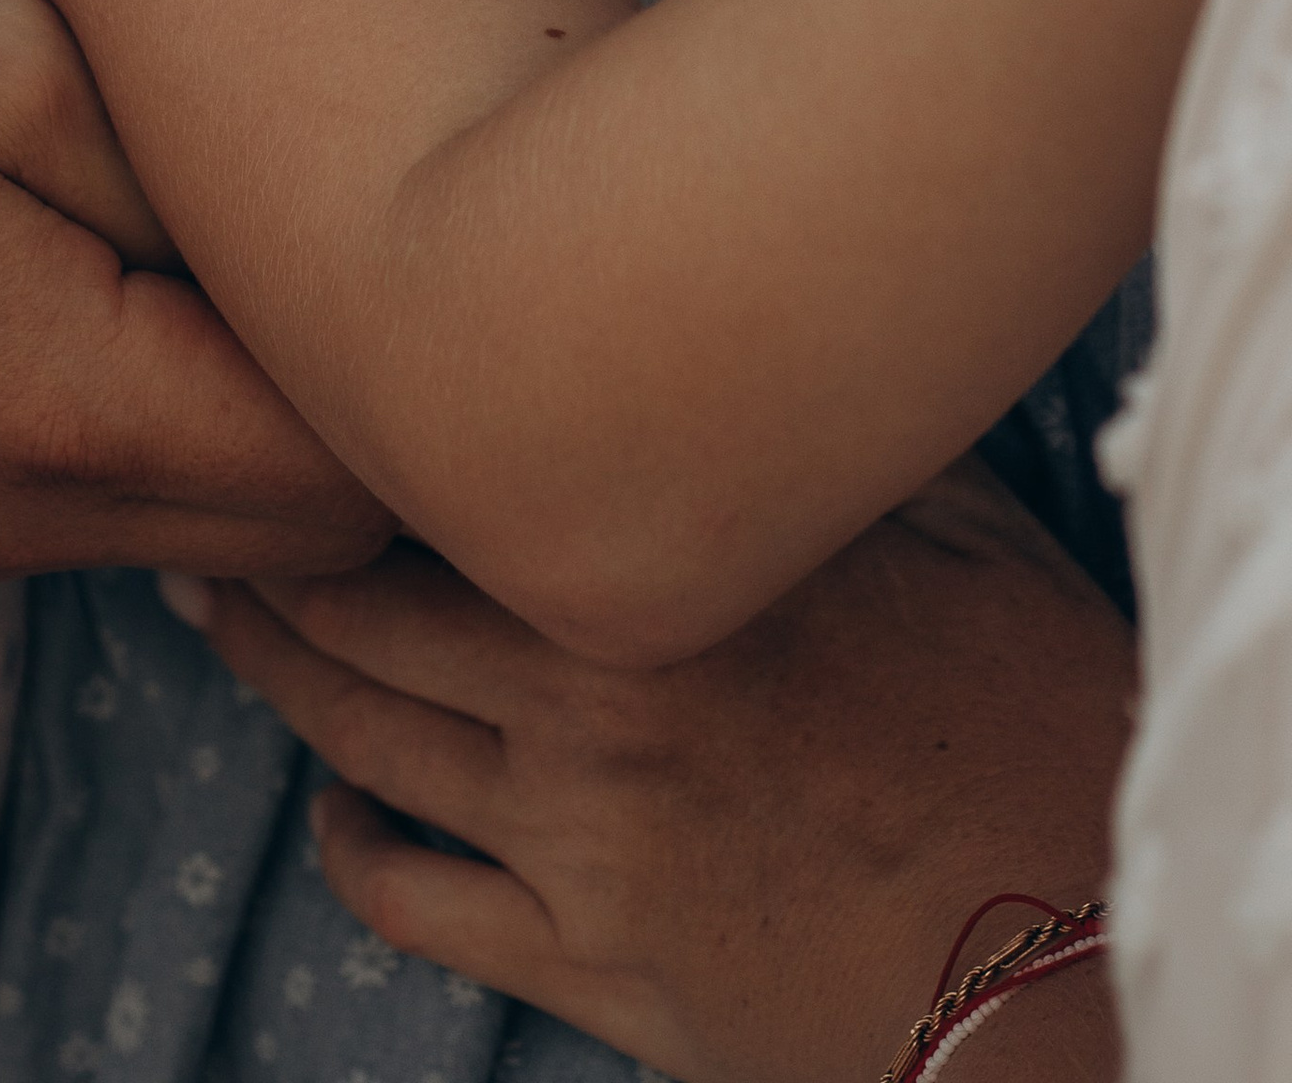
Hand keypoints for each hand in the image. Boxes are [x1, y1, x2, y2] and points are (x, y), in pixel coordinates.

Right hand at [0, 0, 392, 585]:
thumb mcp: (21, 60)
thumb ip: (193, 182)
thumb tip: (337, 258)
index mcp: (60, 406)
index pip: (344, 484)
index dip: (421, 380)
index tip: (455, 254)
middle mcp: (15, 519)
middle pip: (300, 541)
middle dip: (373, 421)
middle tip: (395, 248)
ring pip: (213, 534)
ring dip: (274, 424)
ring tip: (277, 255)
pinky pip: (116, 511)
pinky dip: (181, 431)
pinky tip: (164, 288)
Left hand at [174, 456, 1132, 1082]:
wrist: (1065, 953)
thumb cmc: (1035, 718)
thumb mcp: (958, 521)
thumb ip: (831, 436)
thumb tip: (767, 324)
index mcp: (669, 577)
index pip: (456, 482)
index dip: (372, 433)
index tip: (329, 378)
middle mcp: (592, 701)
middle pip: (363, 614)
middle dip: (278, 554)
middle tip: (227, 500)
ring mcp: (577, 845)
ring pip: (360, 743)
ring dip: (277, 675)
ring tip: (229, 618)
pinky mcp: (589, 967)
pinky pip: (411, 903)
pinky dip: (350, 844)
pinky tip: (340, 806)